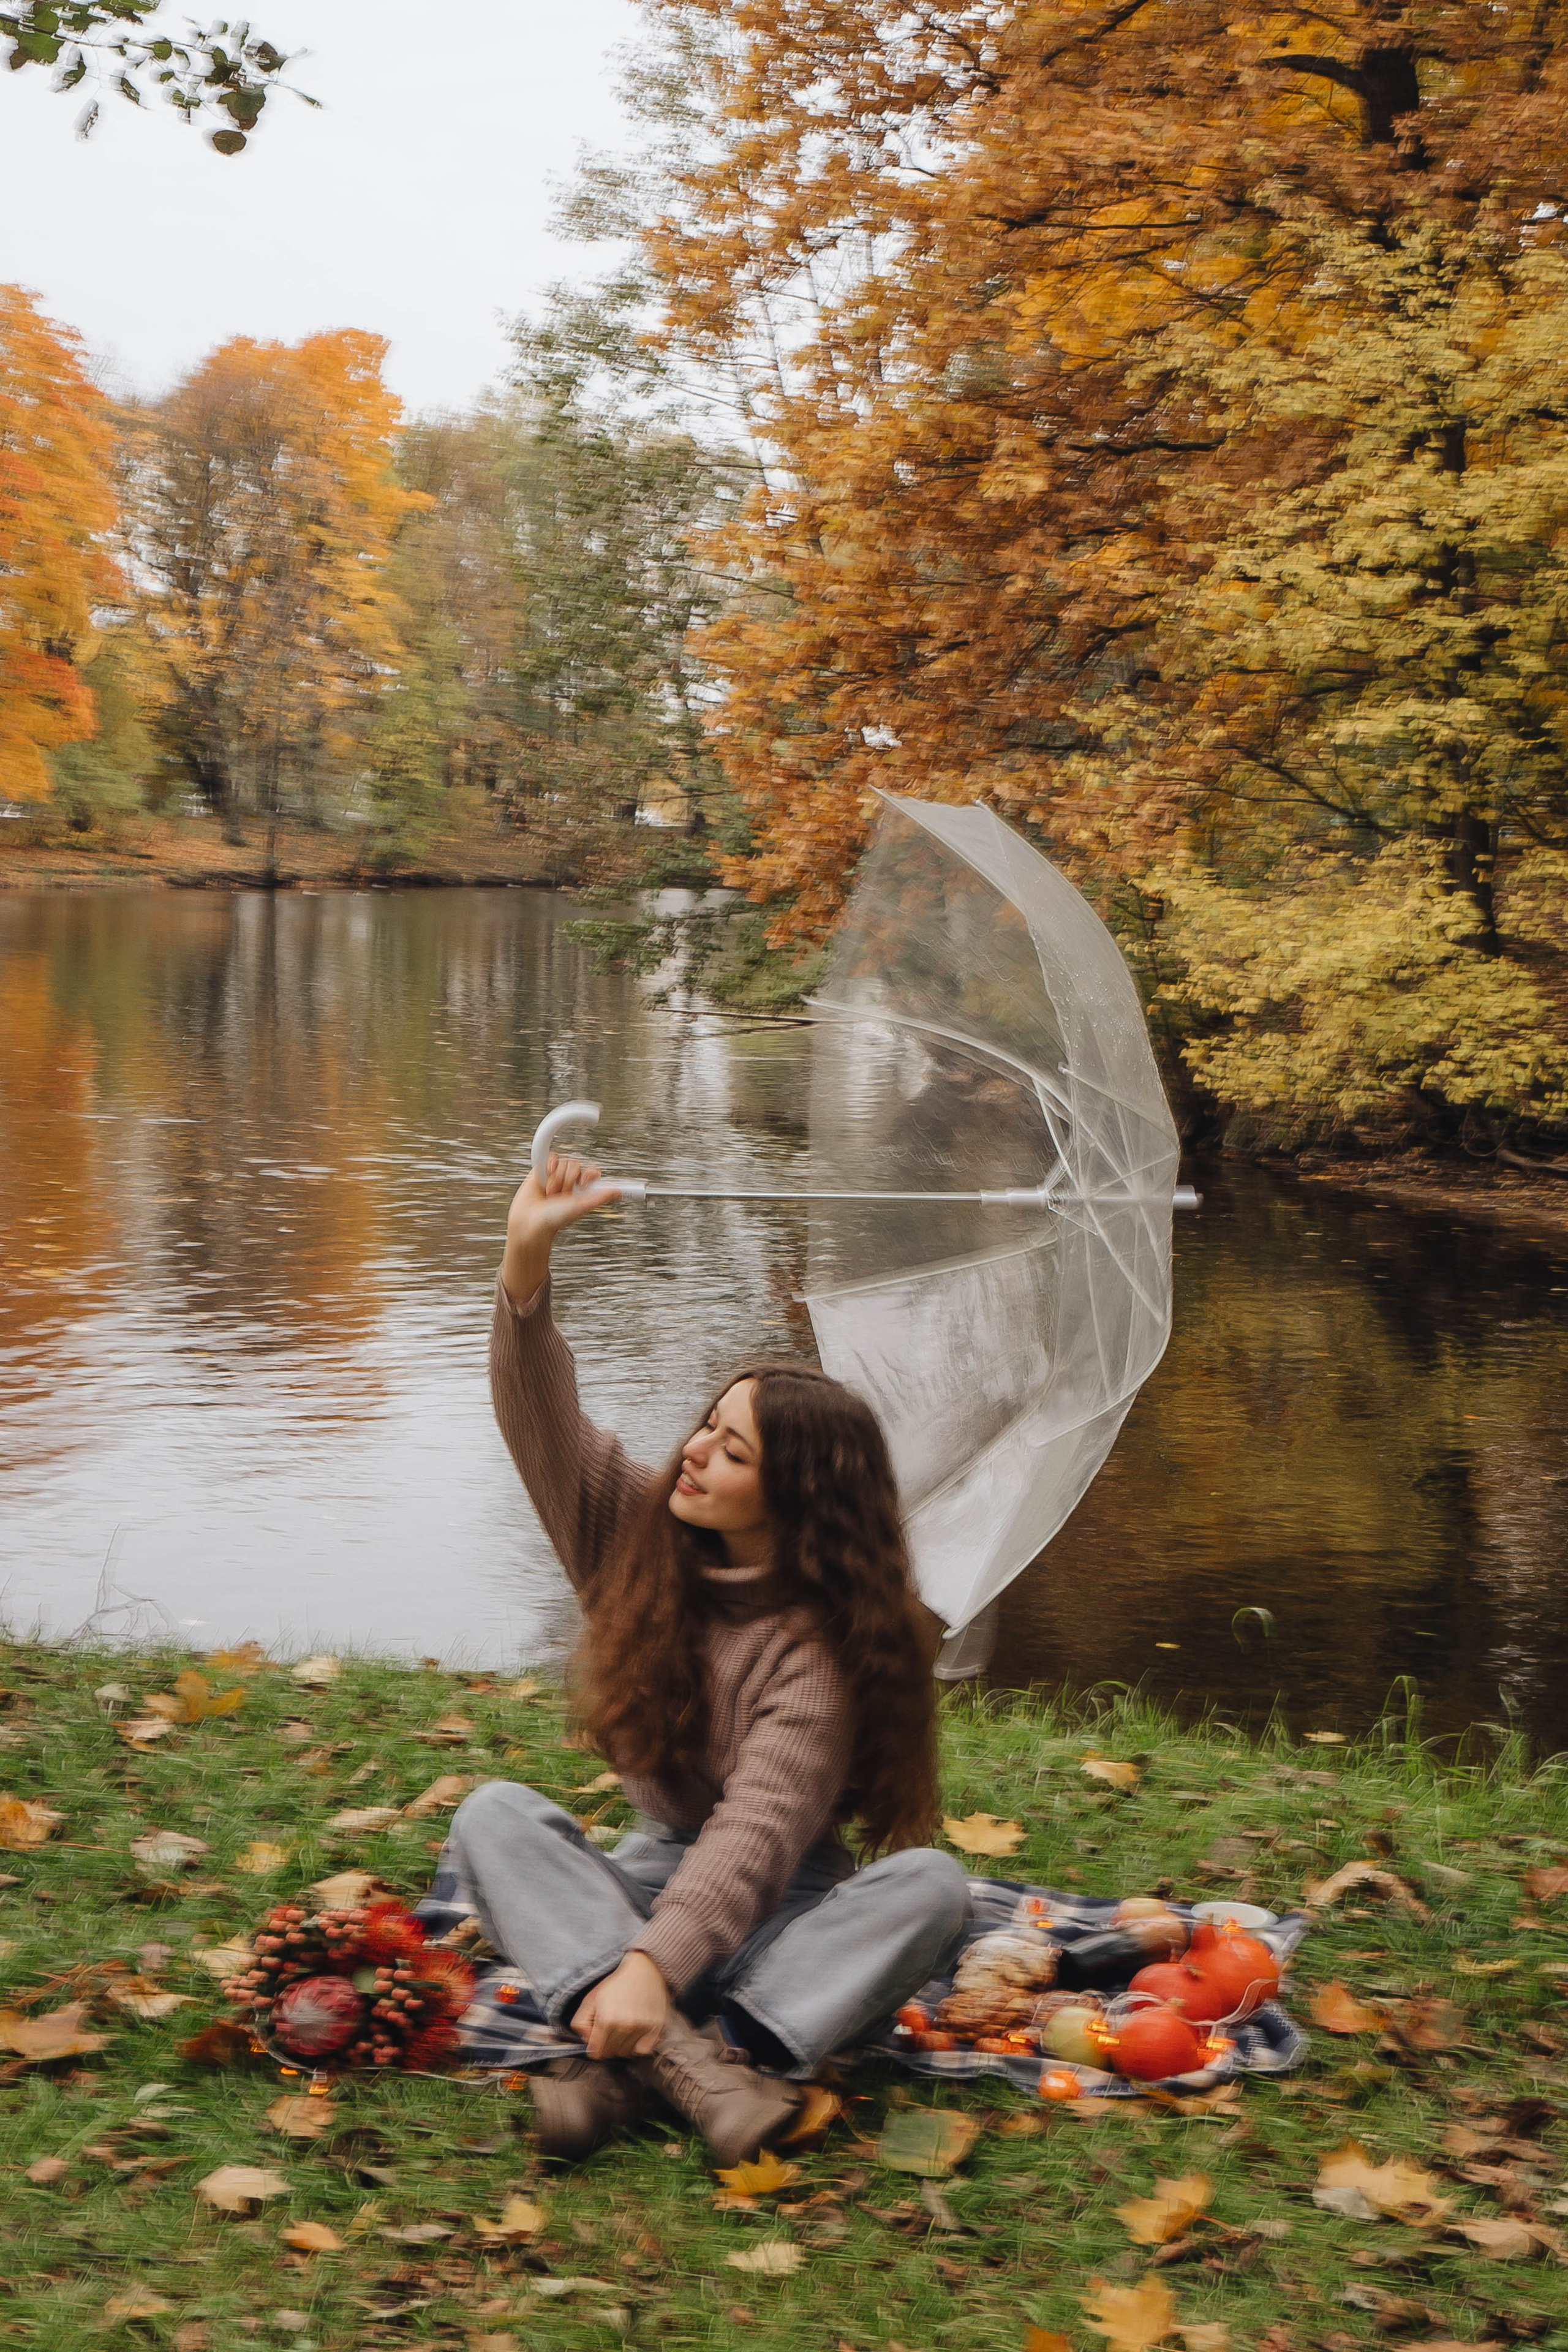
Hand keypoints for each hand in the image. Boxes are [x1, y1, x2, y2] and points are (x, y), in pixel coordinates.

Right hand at [501, 1152, 620, 1304]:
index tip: (583, 1184)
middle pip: (576, 1165)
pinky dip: (548, 1166)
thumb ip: (599, 1198)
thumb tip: (618, 1192)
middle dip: (567, 1181)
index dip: (588, 1175)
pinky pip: (551, 1157)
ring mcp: (557, 1175)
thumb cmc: (555, 1219)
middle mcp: (571, 1181)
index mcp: (583, 1190)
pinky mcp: (543, 1170)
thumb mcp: (580, 1207)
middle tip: (560, 1196)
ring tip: (549, 1194)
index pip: (592, 1172)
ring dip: (555, 1179)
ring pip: (563, 1162)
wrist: (529, 1221)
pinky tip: (544, 1178)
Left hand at [570, 1950, 669, 2060]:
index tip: (598, 2039)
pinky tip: (636, 2033)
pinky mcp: (656, 2028)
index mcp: (606, 2019)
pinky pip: (643, 2051)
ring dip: (623, 2045)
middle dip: (607, 2044)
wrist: (645, 1969)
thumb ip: (580, 2022)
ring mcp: (642, 2028)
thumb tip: (587, 2042)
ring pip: (626, 2053)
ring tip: (624, 2027)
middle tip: (611, 2028)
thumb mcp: (591, 1998)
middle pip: (611, 2053)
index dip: (595, 2047)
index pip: (596, 2053)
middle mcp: (625, 2025)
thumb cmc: (617, 1983)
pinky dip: (638, 2046)